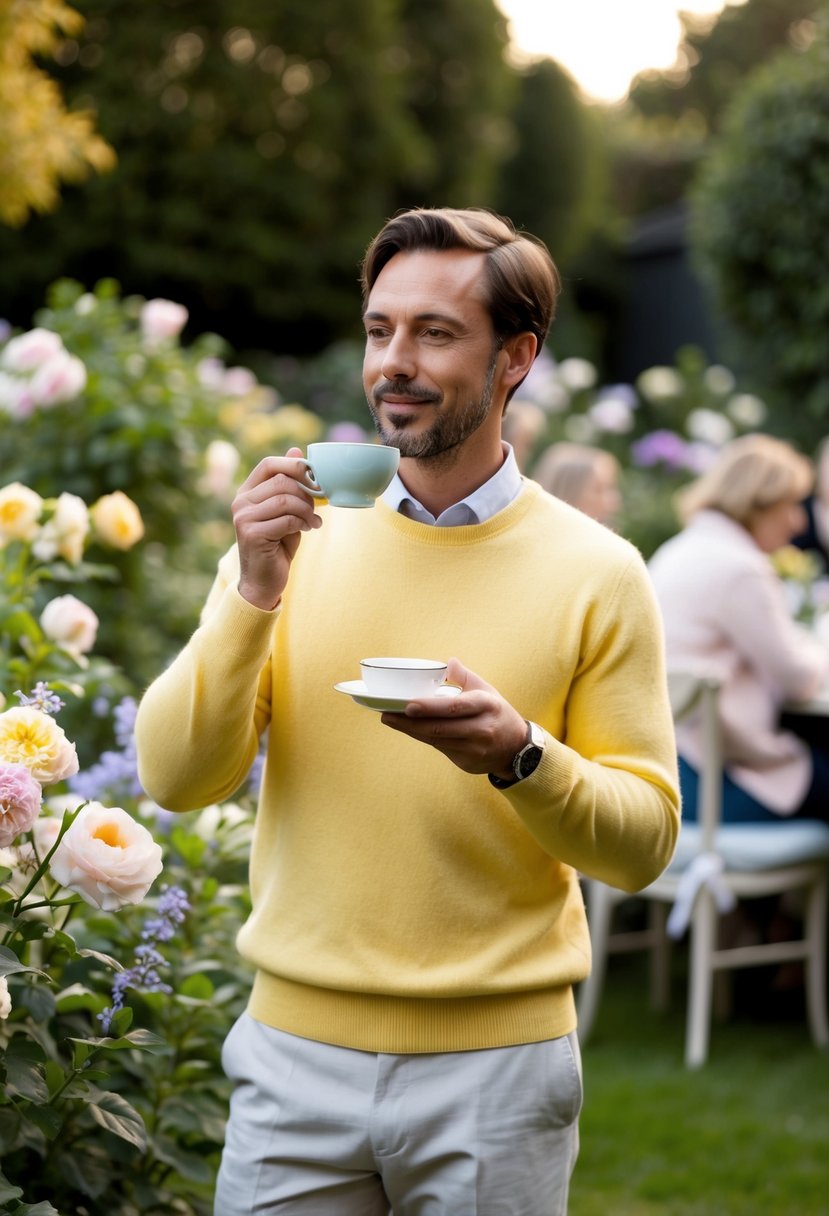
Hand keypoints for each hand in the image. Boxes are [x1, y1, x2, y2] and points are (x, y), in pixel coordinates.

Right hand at [231, 447, 321, 609]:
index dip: (293, 465)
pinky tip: (309, 530)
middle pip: (281, 482)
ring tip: (313, 521)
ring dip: (307, 510)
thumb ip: (289, 484)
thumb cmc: (277, 545)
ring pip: (286, 500)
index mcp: (247, 492)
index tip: (313, 476)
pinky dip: (304, 524)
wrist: (264, 581)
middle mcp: (241, 502)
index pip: (268, 464)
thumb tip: (297, 450)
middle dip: (306, 493)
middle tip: (316, 508)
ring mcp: (243, 518)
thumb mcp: (285, 511)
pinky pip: (287, 520)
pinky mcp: (252, 534)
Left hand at [381, 658, 528, 777]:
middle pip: (439, 727)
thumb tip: (448, 663)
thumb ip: (466, 677)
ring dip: (410, 730)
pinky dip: (422, 737)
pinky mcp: (466, 762)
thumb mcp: (487, 691)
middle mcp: (481, 728)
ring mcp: (474, 748)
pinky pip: (439, 748)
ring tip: (390, 719)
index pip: (455, 707)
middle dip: (409, 722)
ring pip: (436, 739)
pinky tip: (409, 729)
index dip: (430, 707)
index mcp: (486, 705)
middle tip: (386, 713)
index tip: (408, 705)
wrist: (516, 748)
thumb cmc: (496, 713)